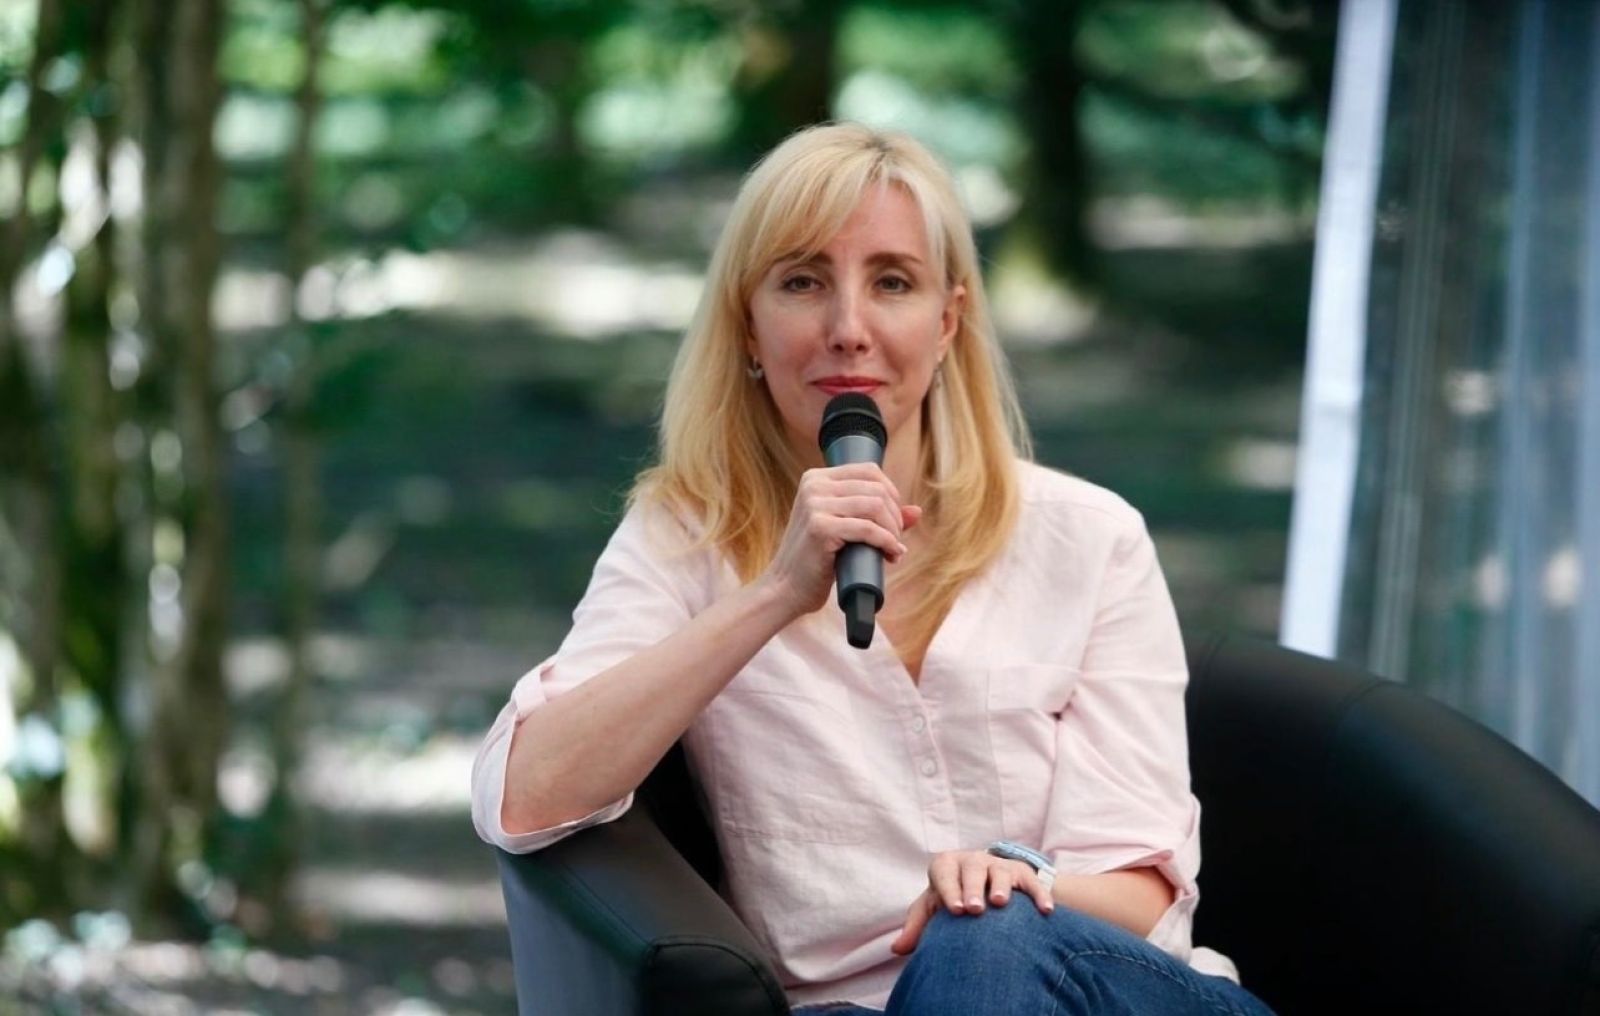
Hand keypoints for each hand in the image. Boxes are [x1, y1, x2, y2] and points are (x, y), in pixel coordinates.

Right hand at [760, 463, 922, 617]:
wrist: (786, 588)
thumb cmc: (817, 560)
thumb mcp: (847, 530)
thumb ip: (879, 517)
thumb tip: (917, 511)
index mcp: (816, 478)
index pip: (869, 471)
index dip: (891, 494)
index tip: (893, 521)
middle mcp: (814, 485)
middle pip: (876, 489)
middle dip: (895, 517)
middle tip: (896, 542)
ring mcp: (815, 504)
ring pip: (876, 506)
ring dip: (893, 530)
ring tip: (893, 550)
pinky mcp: (820, 527)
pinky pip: (868, 528)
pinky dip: (886, 541)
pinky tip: (891, 554)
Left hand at [889, 849, 1054, 955]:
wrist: (984, 882)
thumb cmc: (953, 897)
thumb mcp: (933, 908)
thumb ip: (918, 926)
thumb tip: (897, 948)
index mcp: (948, 866)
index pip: (944, 872)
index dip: (948, 889)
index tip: (955, 910)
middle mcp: (973, 861)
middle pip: (973, 869)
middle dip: (973, 888)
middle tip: (975, 909)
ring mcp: (999, 866)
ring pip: (1001, 872)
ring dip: (1001, 886)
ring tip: (1001, 904)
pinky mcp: (1022, 874)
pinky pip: (1032, 883)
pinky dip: (1039, 895)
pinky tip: (1045, 911)